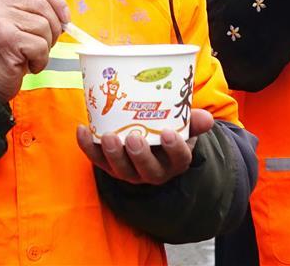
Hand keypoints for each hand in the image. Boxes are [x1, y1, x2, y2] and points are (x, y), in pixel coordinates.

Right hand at [0, 0, 69, 102]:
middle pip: (44, 7)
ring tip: (30, 57)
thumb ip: (34, 15)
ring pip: (44, 27)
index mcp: (2, 1)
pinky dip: (40, 60)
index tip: (66, 19)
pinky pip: (40, 46)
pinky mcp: (8, 39)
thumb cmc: (4, 57)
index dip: (57, 3)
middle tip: (44, 46)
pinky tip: (27, 65)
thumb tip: (64, 16)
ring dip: (45, 48)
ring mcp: (1, 22)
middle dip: (53, 29)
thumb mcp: (17, 28)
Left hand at [76, 109, 213, 184]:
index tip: (168, 133)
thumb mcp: (184, 126)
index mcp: (175, 161)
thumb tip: (207, 118)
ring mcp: (129, 171)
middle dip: (139, 156)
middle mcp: (153, 171)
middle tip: (133, 137)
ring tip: (108, 136)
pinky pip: (96, 159)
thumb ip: (193, 120)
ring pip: (121, 170)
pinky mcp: (109, 165)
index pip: (178, 159)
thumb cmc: (169, 130)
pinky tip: (82, 129)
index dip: (174, 149)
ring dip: (113, 154)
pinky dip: (87, 146)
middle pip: (147, 171)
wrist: (151, 139)